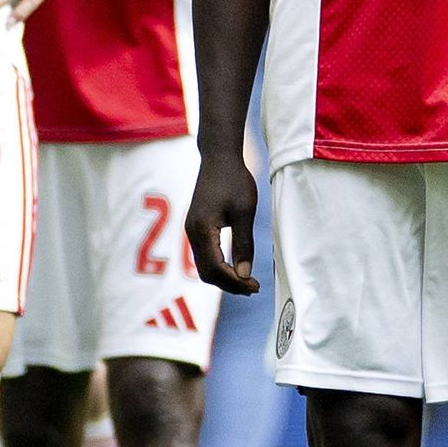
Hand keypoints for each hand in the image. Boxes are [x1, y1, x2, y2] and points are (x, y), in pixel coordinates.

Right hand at [186, 146, 259, 294]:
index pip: (216, 268)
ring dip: (224, 278)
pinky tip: (236, 267)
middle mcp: (192, 232)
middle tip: (254, 288)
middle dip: (229, 285)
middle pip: (207, 272)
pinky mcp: (195, 227)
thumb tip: (245, 274)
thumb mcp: (244, 212)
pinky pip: (204, 256)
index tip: (256, 286)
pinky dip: (219, 267)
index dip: (236, 282)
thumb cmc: (234, 181)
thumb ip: (244, 244)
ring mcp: (191, 230)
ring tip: (247, 282)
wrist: (218, 158)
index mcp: (203, 229)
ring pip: (204, 267)